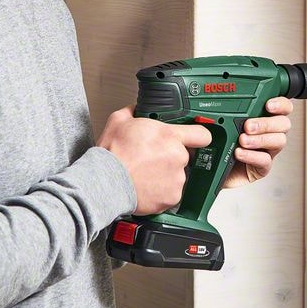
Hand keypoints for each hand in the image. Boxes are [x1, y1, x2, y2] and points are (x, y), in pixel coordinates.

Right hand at [97, 105, 211, 214]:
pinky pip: (171, 192)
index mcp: (170, 136)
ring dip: (166, 174)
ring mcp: (177, 178)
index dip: (199, 136)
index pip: (201, 134)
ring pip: (177, 174)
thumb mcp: (119, 121)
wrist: (105, 183)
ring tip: (146, 174)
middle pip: (184, 155)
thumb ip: (133, 112)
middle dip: (171, 156)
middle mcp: (178, 157)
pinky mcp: (172, 197)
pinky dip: (162, 191)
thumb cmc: (112, 155)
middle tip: (152, 159)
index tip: (196, 139)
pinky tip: (147, 186)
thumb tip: (135, 109)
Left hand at [222, 97, 293, 188]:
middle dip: (267, 123)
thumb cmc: (218, 143)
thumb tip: (222, 105)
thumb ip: (227, 113)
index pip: (282, 107)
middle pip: (284, 123)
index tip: (268, 105)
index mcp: (263, 118)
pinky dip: (252, 156)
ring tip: (242, 140)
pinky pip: (265, 161)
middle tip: (248, 126)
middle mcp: (268, 133)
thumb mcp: (220, 124)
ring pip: (279, 141)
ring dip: (260, 139)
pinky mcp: (262, 168)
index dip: (280, 104)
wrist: (210, 168)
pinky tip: (239, 153)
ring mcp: (267, 151)